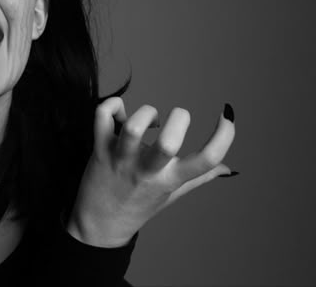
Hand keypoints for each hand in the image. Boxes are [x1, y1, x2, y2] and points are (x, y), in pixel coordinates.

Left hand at [68, 98, 235, 247]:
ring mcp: (121, 159)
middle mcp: (147, 170)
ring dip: (147, 112)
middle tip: (178, 118)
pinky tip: (120, 113)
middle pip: (168, 143)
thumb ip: (199, 178)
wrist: (100, 224)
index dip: (225, 135)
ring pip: (133, 127)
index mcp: (170, 180)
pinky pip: (102, 116)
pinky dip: (112, 105)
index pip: (207, 160)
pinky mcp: (99, 149)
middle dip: (180, 118)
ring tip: (150, 119)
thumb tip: (227, 169)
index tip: (226, 118)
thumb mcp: (172, 194)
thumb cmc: (139, 205)